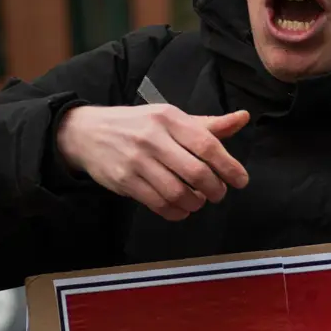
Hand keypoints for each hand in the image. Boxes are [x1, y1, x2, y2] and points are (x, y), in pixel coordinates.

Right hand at [56, 103, 249, 221]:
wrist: (87, 132)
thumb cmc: (137, 125)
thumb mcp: (170, 118)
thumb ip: (207, 125)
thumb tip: (242, 118)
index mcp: (169, 118)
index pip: (207, 144)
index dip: (228, 166)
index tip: (240, 181)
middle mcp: (153, 137)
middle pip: (195, 172)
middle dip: (214, 189)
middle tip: (218, 194)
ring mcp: (136, 161)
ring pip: (177, 192)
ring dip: (195, 203)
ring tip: (198, 200)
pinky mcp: (124, 181)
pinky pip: (158, 204)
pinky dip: (176, 212)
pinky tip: (181, 209)